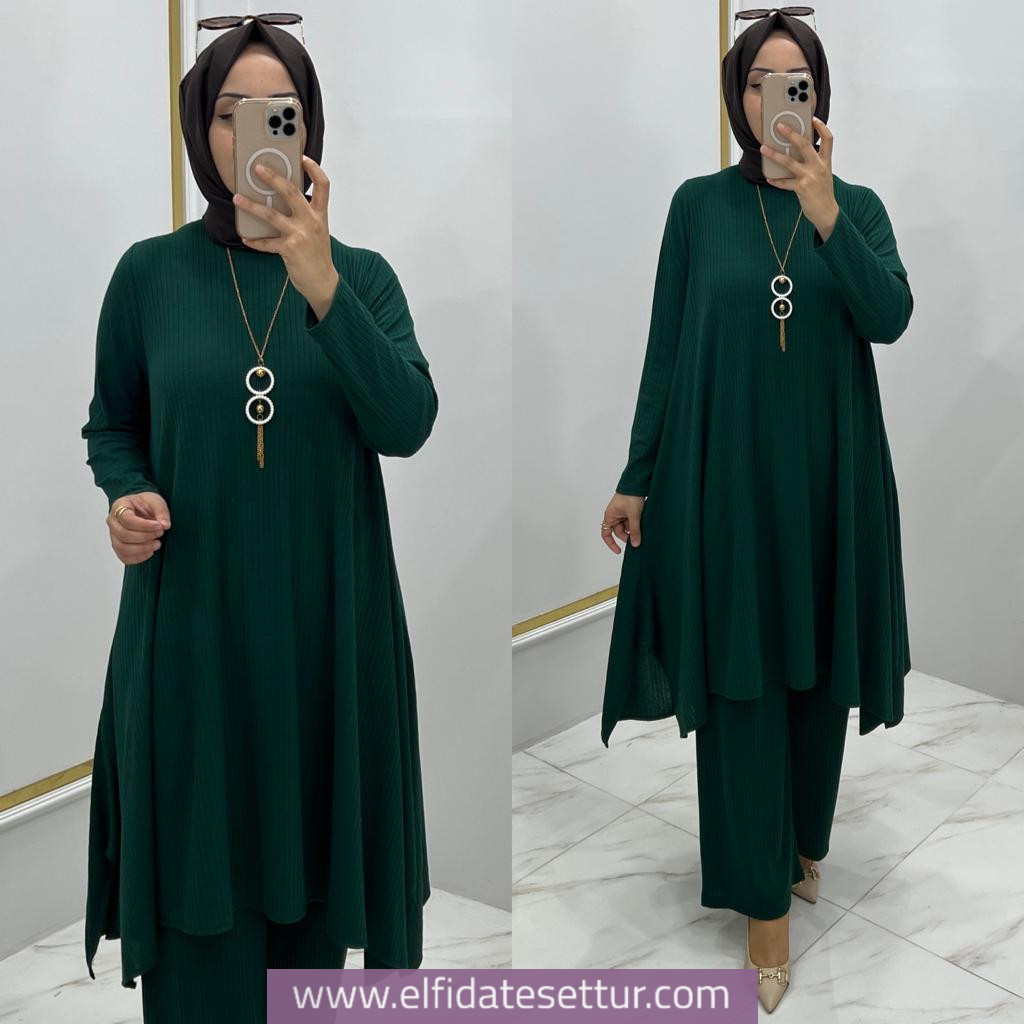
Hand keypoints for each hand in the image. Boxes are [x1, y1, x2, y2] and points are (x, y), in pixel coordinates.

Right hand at [107, 491, 170, 565]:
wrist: (141, 509)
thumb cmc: (146, 504)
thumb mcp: (156, 501)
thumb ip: (161, 512)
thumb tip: (165, 525)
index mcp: (120, 506)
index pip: (127, 519)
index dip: (144, 526)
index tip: (159, 526)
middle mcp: (113, 521)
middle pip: (123, 535)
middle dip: (145, 537)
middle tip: (160, 534)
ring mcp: (113, 535)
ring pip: (122, 548)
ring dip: (142, 549)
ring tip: (157, 544)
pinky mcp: (118, 547)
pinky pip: (124, 557)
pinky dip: (138, 558)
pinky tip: (150, 552)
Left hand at [232, 155, 338, 318]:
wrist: (323, 282)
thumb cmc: (317, 255)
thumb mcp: (317, 231)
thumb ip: (304, 214)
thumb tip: (278, 199)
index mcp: (320, 214)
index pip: (323, 185)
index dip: (314, 169)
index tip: (303, 157)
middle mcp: (311, 221)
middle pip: (291, 192)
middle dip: (273, 177)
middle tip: (257, 168)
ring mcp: (300, 235)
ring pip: (271, 215)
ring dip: (251, 205)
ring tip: (237, 198)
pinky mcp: (289, 250)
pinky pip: (266, 242)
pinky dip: (254, 240)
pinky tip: (246, 237)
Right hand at [602, 493, 645, 552]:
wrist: (637, 483)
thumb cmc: (631, 496)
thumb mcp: (633, 516)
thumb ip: (634, 531)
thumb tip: (635, 544)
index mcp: (610, 516)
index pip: (606, 534)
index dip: (611, 544)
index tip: (619, 551)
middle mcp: (613, 515)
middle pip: (619, 532)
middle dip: (627, 536)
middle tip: (638, 539)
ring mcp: (621, 513)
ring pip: (626, 527)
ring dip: (633, 529)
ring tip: (642, 526)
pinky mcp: (628, 511)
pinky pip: (630, 521)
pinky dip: (636, 524)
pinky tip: (642, 523)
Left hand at [760, 116, 838, 238]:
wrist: (827, 212)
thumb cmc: (823, 192)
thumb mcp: (823, 173)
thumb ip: (814, 162)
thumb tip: (796, 152)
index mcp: (825, 161)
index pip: (828, 139)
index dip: (821, 127)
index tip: (813, 118)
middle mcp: (818, 166)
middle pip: (804, 145)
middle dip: (791, 133)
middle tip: (779, 126)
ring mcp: (810, 177)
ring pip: (789, 162)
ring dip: (774, 154)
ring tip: (763, 148)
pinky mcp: (801, 188)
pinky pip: (785, 182)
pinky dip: (776, 180)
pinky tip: (768, 177)